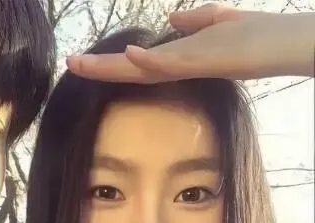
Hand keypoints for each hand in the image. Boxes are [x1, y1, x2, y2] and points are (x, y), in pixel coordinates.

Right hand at [67, 3, 314, 82]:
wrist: (287, 45)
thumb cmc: (257, 35)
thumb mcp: (220, 21)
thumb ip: (194, 21)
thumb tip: (170, 19)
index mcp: (180, 57)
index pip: (138, 61)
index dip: (111, 61)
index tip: (84, 60)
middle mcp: (179, 64)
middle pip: (132, 68)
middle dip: (100, 67)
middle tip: (69, 64)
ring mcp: (190, 64)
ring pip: (142, 69)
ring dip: (111, 67)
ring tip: (80, 63)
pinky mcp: (205, 61)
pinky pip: (172, 63)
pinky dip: (150, 61)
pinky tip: (130, 54)